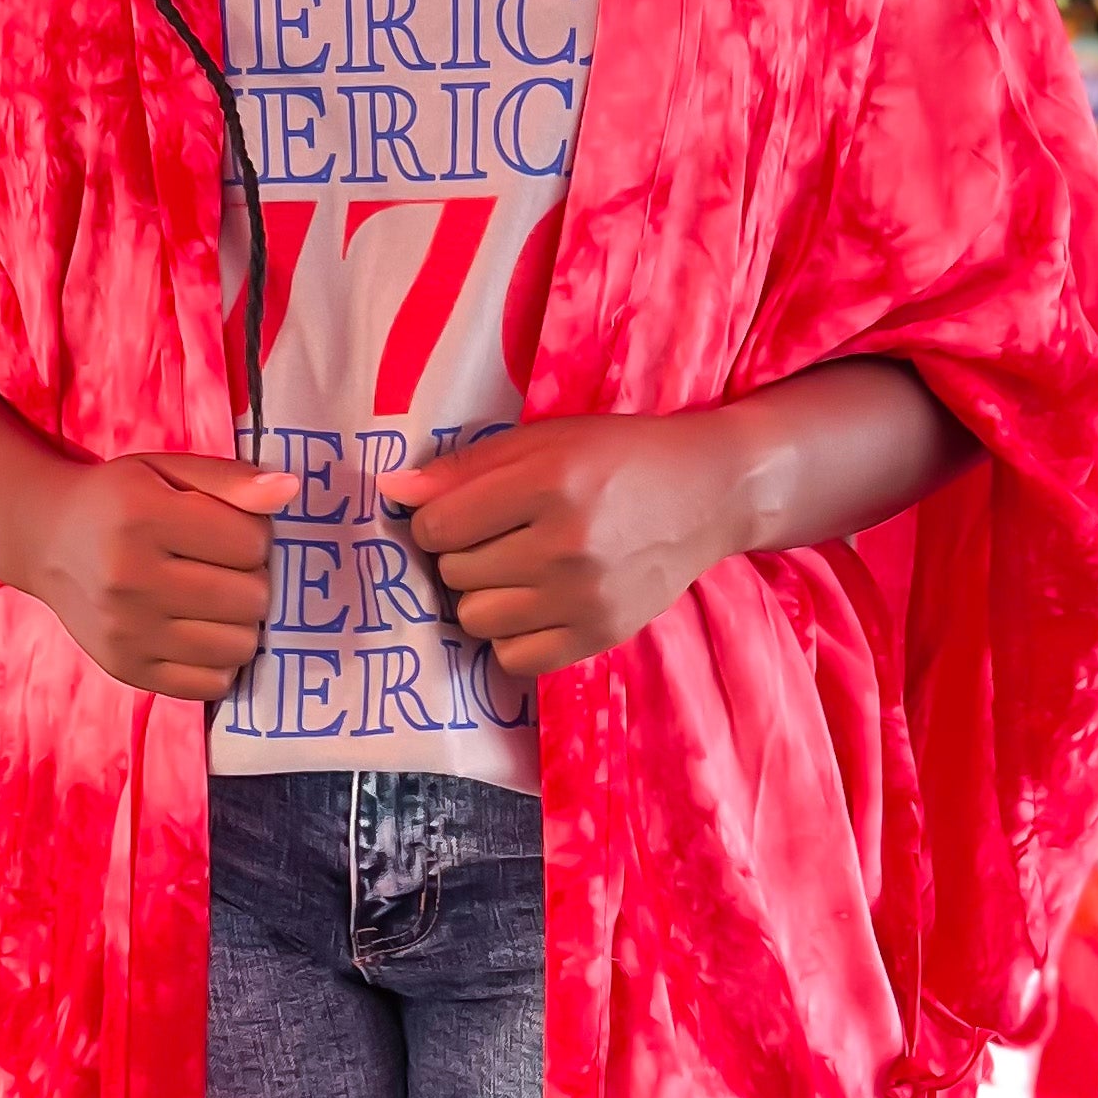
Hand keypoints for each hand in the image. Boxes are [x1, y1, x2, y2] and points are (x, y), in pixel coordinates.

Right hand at [14, 451, 295, 698]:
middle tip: (224, 568)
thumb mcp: (168, 470)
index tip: (230, 531)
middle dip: (252, 580)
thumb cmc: (120, 501)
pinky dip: (220, 661)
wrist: (48, 541)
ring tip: (215, 600)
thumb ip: (231, 479)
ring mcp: (126, 631)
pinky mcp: (127, 669)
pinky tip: (201, 633)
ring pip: (239, 645)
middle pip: (251, 598)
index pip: (252, 543)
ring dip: (241, 623)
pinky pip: (211, 684)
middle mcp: (129, 578)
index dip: (255, 535)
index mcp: (143, 517)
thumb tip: (290, 491)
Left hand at [395, 416, 738, 679]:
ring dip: (483, 596)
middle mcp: (566, 545)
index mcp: (548, 482)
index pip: (437, 526)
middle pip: (453, 573)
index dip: (435, 521)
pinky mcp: (601, 635)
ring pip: (476, 619)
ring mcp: (586, 597)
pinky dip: (511, 635)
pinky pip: (514, 657)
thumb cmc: (616, 458)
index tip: (461, 514)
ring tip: (517, 570)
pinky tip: (534, 604)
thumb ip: (463, 468)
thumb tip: (390, 492)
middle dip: (462, 556)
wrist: (707, 494)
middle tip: (500, 537)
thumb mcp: (542, 440)